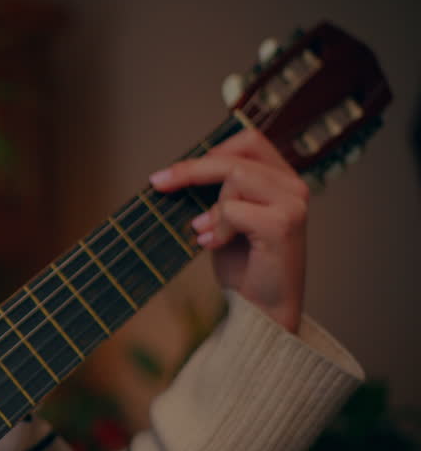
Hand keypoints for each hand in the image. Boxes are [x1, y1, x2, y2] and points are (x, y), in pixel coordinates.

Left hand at [149, 128, 307, 331]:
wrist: (262, 308)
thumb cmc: (242, 263)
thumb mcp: (224, 218)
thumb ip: (216, 191)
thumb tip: (177, 170)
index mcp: (281, 180)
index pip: (248, 142)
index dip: (208, 152)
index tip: (170, 172)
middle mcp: (293, 187)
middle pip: (236, 157)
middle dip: (191, 170)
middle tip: (158, 183)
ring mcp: (293, 204)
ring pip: (235, 178)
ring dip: (210, 207)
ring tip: (203, 232)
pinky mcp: (283, 225)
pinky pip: (234, 209)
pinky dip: (217, 226)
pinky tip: (213, 244)